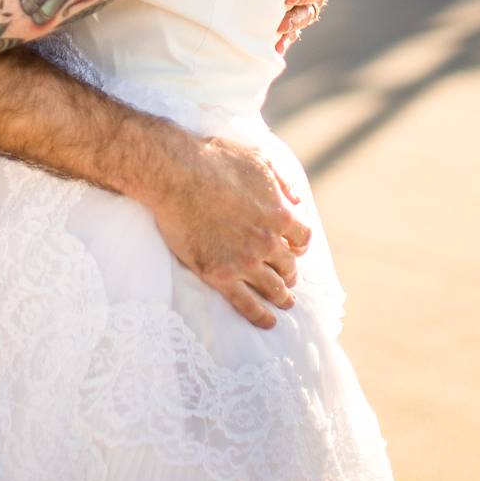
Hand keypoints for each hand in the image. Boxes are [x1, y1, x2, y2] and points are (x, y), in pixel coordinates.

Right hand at [150, 132, 311, 329]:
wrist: (177, 175)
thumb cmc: (214, 159)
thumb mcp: (258, 159)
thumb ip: (282, 181)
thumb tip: (298, 200)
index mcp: (279, 214)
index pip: (302, 238)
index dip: (299, 245)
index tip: (294, 249)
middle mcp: (268, 242)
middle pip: (289, 266)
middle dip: (290, 272)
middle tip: (287, 278)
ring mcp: (245, 262)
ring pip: (273, 288)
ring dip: (282, 297)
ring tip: (284, 303)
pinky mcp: (221, 276)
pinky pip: (247, 305)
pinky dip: (261, 316)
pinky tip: (268, 321)